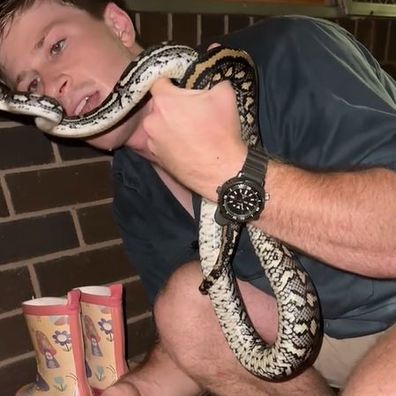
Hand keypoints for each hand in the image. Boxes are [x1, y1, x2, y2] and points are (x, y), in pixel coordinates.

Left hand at [143, 78, 246, 201]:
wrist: (222, 172)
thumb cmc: (221, 133)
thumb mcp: (224, 95)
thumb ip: (210, 81)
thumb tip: (207, 81)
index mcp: (164, 101)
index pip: (159, 81)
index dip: (171, 82)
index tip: (181, 87)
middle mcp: (152, 120)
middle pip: (158, 105)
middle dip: (172, 106)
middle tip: (190, 112)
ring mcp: (151, 141)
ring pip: (158, 124)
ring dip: (169, 125)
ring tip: (188, 132)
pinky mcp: (155, 158)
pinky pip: (159, 142)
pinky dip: (168, 141)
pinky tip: (184, 146)